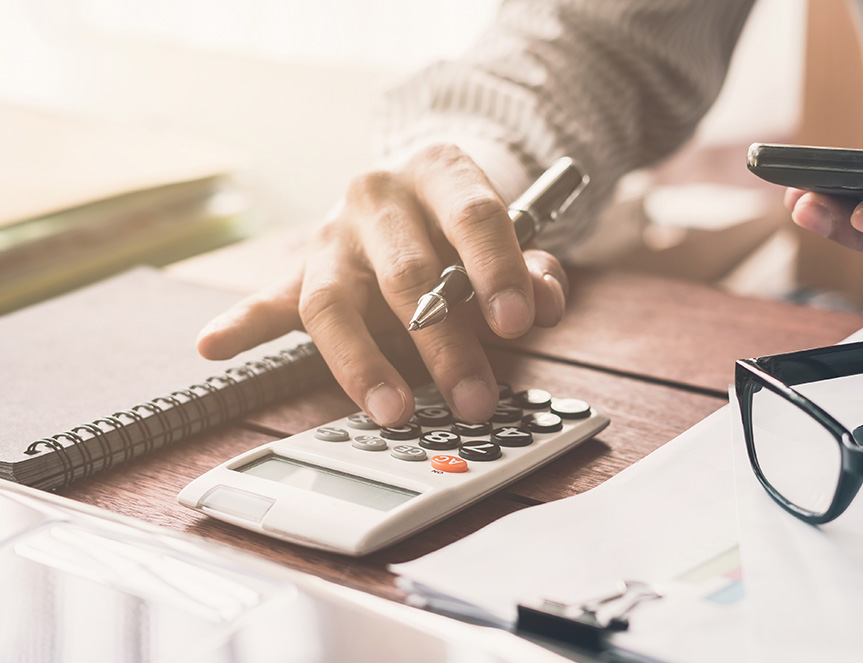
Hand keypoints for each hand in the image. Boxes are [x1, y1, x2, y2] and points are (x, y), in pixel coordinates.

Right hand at [196, 144, 568, 424]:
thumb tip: (545, 304)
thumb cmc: (465, 227)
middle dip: (443, 341)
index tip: (518, 323)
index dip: (497, 269)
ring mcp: (333, 236)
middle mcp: (378, 197)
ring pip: (335, 299)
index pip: (472, 216)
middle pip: (407, 271)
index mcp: (438, 174)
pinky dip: (242, 325)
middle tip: (474, 396)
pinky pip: (269, 300)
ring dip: (363, 363)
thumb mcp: (512, 240)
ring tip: (392, 411)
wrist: (417, 191)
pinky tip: (214, 345)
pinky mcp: (300, 271)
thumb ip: (533, 271)